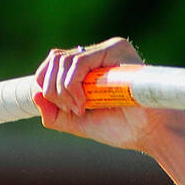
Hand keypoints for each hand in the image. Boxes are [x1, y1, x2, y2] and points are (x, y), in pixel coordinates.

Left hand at [33, 37, 184, 153]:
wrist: (150, 134)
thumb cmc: (121, 129)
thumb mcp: (80, 123)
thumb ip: (56, 114)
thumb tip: (35, 95)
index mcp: (88, 68)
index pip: (54, 63)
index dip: (46, 83)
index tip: (58, 108)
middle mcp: (96, 55)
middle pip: (55, 59)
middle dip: (53, 89)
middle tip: (72, 110)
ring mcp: (105, 50)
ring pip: (64, 61)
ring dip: (63, 90)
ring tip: (80, 109)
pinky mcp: (115, 50)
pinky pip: (80, 62)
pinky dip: (73, 85)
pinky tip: (84, 102)